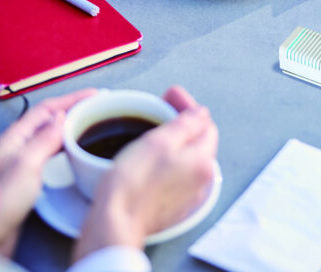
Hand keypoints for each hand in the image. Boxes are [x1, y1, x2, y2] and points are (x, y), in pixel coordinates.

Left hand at [0, 88, 96, 255]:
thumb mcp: (25, 165)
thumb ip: (44, 139)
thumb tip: (61, 116)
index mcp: (14, 137)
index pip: (47, 109)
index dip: (71, 99)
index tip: (94, 94)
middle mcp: (16, 147)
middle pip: (48, 120)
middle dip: (72, 110)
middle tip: (96, 108)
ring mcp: (20, 164)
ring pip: (49, 137)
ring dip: (69, 128)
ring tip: (89, 125)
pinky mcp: (25, 181)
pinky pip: (49, 155)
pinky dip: (65, 148)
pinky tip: (73, 153)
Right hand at [73, 86, 217, 260]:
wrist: (115, 224)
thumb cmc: (133, 184)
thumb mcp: (159, 141)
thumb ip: (185, 124)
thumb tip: (200, 112)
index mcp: (203, 162)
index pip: (205, 124)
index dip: (187, 106)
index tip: (170, 95)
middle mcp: (200, 181)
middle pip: (197, 141)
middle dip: (181, 121)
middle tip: (161, 106)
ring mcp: (186, 196)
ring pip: (185, 157)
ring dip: (173, 140)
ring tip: (152, 128)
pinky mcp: (170, 206)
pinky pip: (174, 174)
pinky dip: (165, 160)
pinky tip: (147, 156)